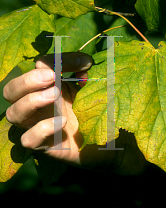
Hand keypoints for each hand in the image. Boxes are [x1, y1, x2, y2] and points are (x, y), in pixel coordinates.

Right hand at [3, 52, 146, 174]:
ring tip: (56, 95)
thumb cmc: (103, 114)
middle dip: (27, 80)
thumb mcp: (96, 91)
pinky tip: (62, 122)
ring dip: (31, 100)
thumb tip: (84, 63)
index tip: (86, 63)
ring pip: (13, 114)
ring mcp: (40, 127)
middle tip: (52, 77)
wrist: (113, 144)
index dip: (57, 60)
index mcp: (51, 88)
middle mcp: (41, 106)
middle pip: (11, 91)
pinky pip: (27, 140)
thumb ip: (89, 76)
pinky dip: (41, 129)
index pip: (39, 67)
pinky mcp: (47, 147)